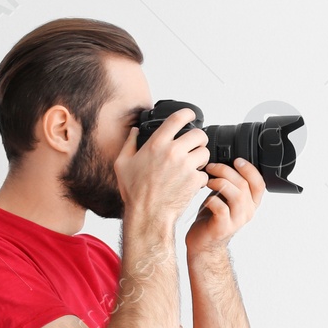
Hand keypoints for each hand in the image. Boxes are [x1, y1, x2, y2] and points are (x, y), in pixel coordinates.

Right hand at [113, 106, 208, 225]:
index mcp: (156, 144)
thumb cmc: (135, 192)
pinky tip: (191, 181)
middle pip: (199, 134)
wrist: (148, 214)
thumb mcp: (122, 164)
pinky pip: (205, 173)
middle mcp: (173, 152)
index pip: (178, 118)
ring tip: (193, 164)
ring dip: (201, 157)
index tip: (191, 115)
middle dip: (199, 139)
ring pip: (205, 152)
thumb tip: (134, 131)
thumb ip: (129, 144)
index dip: (188, 113)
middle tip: (195, 145)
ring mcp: (185, 166)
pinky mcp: (194, 180)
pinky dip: (201, 177)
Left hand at [185, 157, 265, 251]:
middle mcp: (248, 212)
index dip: (250, 169)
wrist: (203, 243)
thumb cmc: (212, 218)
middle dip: (226, 171)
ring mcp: (237, 221)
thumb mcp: (225, 198)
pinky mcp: (224, 227)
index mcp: (251, 203)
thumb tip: (224, 162)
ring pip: (236, 195)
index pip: (259, 183)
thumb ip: (230, 184)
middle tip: (212, 167)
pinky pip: (221, 208)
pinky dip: (212, 199)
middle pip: (244, 185)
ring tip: (208, 180)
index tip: (236, 160)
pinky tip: (206, 199)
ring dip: (220, 183)